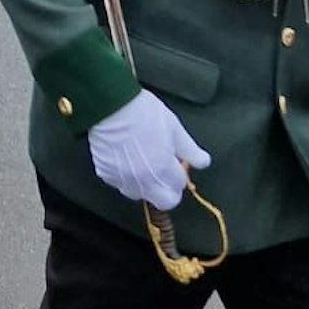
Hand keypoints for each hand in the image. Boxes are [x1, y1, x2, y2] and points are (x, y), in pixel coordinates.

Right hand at [87, 90, 211, 210]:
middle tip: (163, 171)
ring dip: (144, 184)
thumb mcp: (174, 127)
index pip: (178, 187)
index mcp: (164, 169)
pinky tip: (123, 158)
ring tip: (141, 162)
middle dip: (167, 191)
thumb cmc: (144, 113)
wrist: (110, 106)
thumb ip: (190, 150)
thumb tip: (203, 163)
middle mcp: (144, 181)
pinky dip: (124, 176)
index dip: (179, 175)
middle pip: (163, 202)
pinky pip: (119, 183)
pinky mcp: (105, 174)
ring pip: (139, 194)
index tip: (175, 163)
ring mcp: (123, 180)